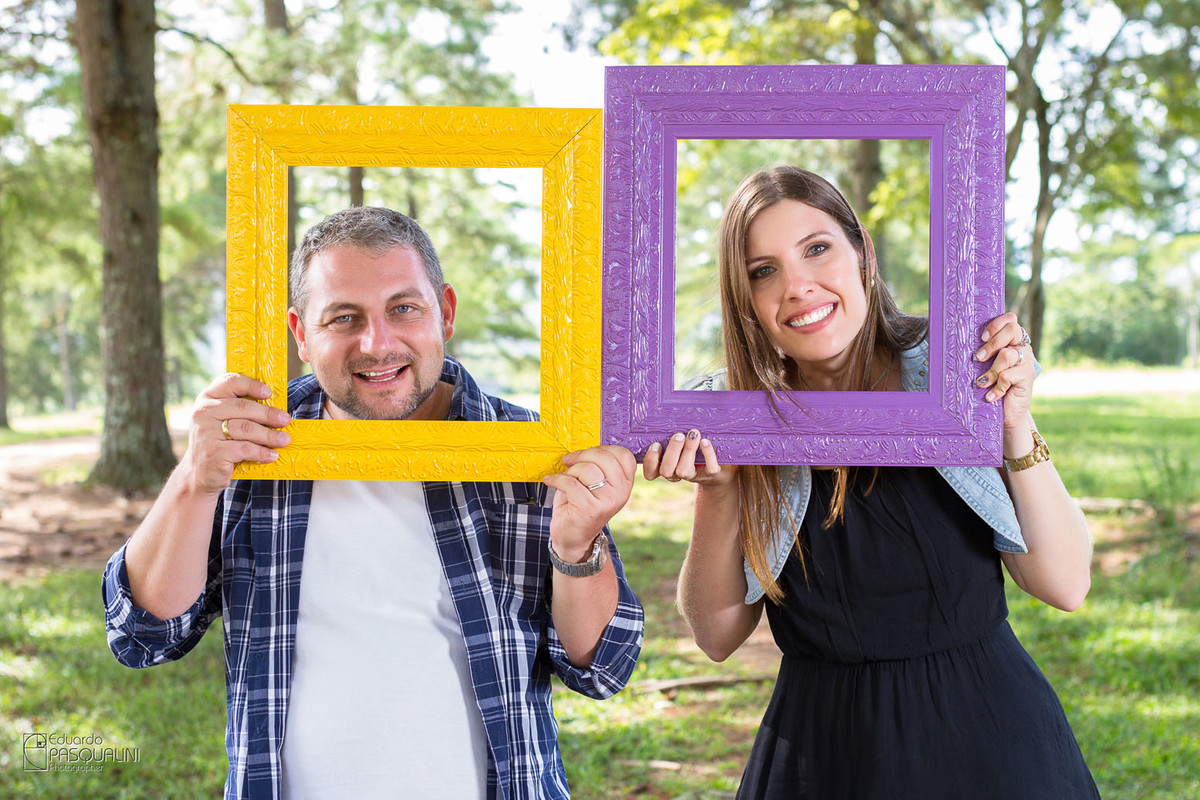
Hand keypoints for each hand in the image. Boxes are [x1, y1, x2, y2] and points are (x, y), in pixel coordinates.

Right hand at [182, 373, 291, 494]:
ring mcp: (206, 432)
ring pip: (246, 428)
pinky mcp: (213, 452)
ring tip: (284, 439)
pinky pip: (245, 449)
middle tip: (285, 420)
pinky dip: (262, 452)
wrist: (199, 474)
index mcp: (207, 398)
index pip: (230, 382)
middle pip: (243, 407)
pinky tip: (272, 455)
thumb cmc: (220, 442)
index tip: (269, 393)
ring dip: (269, 435)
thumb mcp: (223, 421)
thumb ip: (241, 410)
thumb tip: (277, 409)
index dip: (252, 385)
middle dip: (268, 413)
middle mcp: (204, 412)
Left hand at [543, 445, 636, 561]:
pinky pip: (571, 483)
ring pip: (588, 470)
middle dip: (583, 455)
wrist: (572, 537)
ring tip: (563, 477)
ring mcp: (608, 502)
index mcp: (625, 483)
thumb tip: (582, 445)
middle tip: (568, 460)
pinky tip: (550, 480)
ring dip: (570, 470)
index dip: (603, 448)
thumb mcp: (594, 482)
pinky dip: (556, 479)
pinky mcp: (590, 509)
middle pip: (605, 457)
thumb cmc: (580, 504)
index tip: (586, 454)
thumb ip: (596, 465)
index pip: (624, 455)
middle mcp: (621, 492)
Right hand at [642, 429, 734, 487]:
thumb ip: (671, 432)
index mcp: (667, 465)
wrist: (722, 464)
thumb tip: (663, 410)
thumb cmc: (695, 444)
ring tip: (693, 434)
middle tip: (678, 435)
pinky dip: (707, 454)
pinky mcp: (711, 474)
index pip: (650, 472)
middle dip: (671, 452)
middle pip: (666, 471)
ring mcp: (695, 475)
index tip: (656, 444)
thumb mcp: (682, 439)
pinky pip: (709, 468)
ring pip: (683, 471)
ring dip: (688, 451)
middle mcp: (678, 473)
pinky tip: (705, 441)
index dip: (650, 461)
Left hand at [974, 312, 1035, 430]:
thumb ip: (982, 352)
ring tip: (982, 383)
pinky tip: (991, 396)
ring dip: (991, 371)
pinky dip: (996, 387)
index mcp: (1013, 341)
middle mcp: (1023, 348)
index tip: (981, 337)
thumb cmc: (991, 386)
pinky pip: (1007, 376)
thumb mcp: (985, 366)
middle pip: (1012, 330)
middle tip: (978, 358)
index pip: (1010, 320)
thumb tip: (960, 342)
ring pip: (1007, 355)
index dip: (996, 324)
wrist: (1007, 412)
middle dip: (992, 343)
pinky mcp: (1027, 377)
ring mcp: (1027, 362)